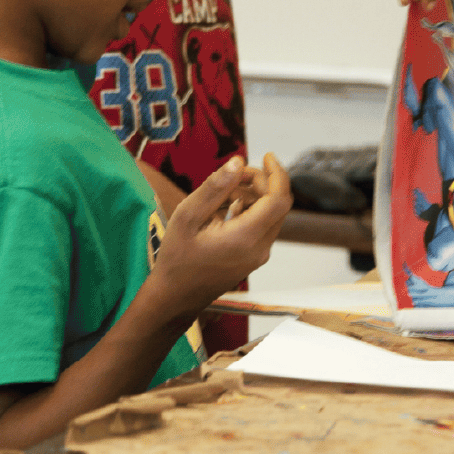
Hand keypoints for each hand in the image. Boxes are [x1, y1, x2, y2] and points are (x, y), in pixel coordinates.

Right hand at [151, 154, 290, 314]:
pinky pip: (261, 227)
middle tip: (232, 173)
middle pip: (276, 204)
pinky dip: (249, 210)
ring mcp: (258, 256)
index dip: (277, 173)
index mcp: (246, 237)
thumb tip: (238, 162)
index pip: (278, 199)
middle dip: (261, 182)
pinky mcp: (253, 258)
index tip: (267, 155)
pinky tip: (223, 208)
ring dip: (253, 196)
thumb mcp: (187, 216)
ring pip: (269, 215)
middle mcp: (260, 248)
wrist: (175, 297)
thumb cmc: (177, 258)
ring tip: (222, 191)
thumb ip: (214, 188)